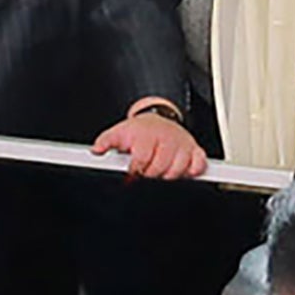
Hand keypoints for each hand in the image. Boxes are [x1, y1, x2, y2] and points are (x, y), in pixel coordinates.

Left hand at [94, 108, 208, 178]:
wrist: (159, 118)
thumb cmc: (140, 130)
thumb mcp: (119, 132)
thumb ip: (106, 141)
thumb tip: (96, 149)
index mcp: (147, 135)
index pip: (141, 159)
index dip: (135, 170)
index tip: (132, 173)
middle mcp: (166, 138)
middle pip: (159, 168)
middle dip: (150, 174)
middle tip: (145, 172)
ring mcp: (182, 144)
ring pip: (178, 170)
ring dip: (167, 175)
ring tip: (158, 171)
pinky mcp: (195, 149)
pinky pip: (198, 165)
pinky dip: (192, 171)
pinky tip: (180, 170)